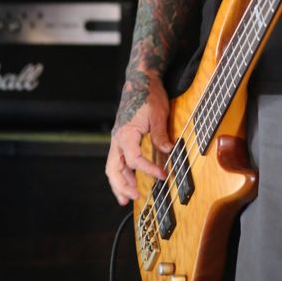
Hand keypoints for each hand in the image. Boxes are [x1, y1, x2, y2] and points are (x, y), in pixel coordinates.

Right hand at [106, 73, 173, 205]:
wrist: (140, 81)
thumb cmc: (148, 95)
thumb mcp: (158, 113)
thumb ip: (160, 133)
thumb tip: (169, 150)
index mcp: (126, 133)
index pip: (134, 159)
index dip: (148, 169)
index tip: (162, 174)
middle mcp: (118, 139)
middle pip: (114, 168)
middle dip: (122, 185)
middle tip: (135, 197)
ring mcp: (118, 139)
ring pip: (112, 166)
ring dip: (118, 183)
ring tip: (125, 199)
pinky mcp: (121, 138)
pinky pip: (116, 160)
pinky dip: (120, 173)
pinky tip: (128, 182)